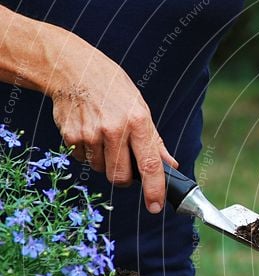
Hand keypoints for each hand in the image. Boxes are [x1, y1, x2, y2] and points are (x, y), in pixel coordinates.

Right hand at [50, 41, 177, 212]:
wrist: (72, 69)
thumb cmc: (113, 89)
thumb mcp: (140, 108)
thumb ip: (155, 141)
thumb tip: (171, 166)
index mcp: (137, 122)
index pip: (150, 164)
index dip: (154, 189)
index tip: (155, 206)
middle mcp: (114, 129)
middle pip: (121, 177)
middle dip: (126, 178)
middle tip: (125, 161)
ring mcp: (90, 134)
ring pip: (102, 170)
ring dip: (106, 163)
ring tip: (105, 137)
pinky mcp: (71, 136)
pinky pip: (84, 160)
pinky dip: (89, 153)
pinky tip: (89, 132)